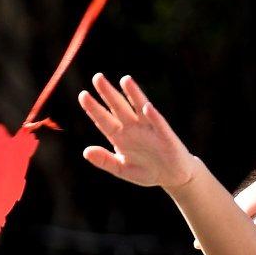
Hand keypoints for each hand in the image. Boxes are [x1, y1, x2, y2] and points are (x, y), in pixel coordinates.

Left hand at [79, 74, 195, 192]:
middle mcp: (134, 128)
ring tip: (125, 80)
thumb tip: (86, 152)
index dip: (94, 109)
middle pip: (119, 108)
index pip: (104, 120)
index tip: (83, 96)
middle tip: (97, 77)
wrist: (172, 177)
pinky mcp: (166, 136)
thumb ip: (105, 160)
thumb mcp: (122, 169)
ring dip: (133, 94)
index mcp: (120, 137)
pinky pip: (158, 124)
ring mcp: (150, 130)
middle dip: (108, 93)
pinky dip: (153, 116)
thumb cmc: (147, 171)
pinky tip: (146, 107)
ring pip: (139, 108)